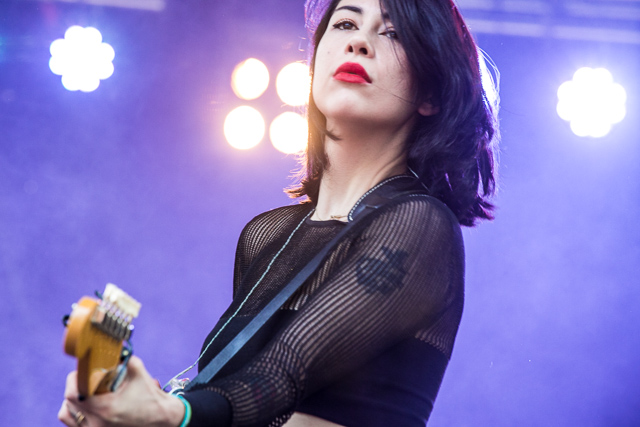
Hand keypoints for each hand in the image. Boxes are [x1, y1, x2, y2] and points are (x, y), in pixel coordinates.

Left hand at [58, 356, 184, 426]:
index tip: (81, 371)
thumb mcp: (139, 374)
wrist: (162, 420)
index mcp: (105, 408)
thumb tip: (116, 346)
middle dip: (75, 386)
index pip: (73, 393)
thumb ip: (126, 359)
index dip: (73, 379)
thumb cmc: (151, 399)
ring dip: (73, 401)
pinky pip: (74, 424)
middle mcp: (96, 423)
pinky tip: (89, 405)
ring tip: (86, 392)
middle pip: (68, 403)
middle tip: (87, 378)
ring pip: (67, 415)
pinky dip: (76, 413)